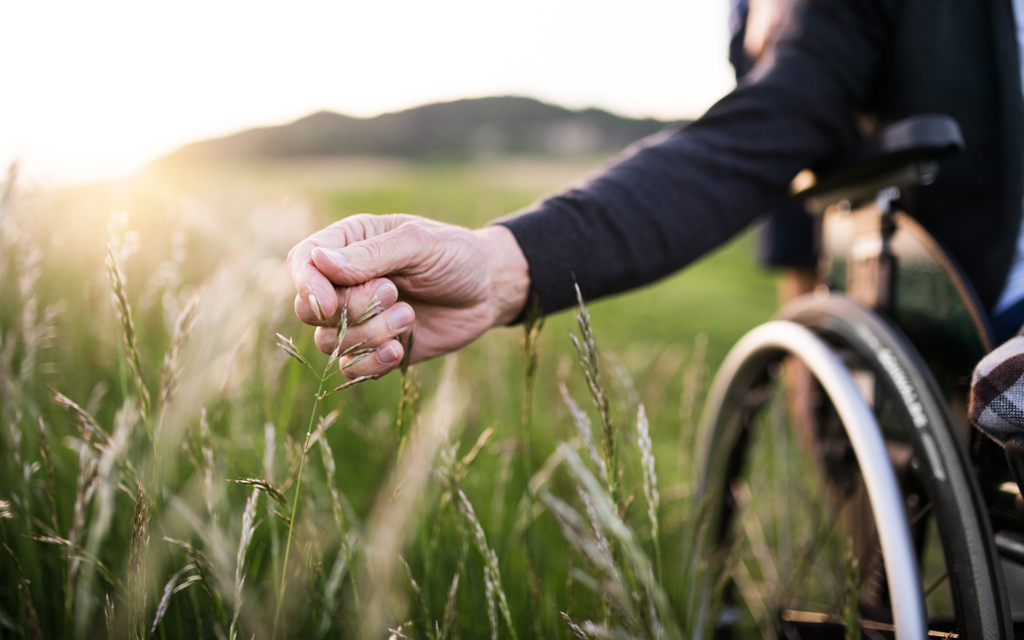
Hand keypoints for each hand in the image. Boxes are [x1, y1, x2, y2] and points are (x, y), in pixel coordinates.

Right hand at [287, 214, 529, 378]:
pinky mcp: (375, 348)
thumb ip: (371, 254)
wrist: (490, 291)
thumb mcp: (419, 244)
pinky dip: (371, 364)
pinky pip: (351, 368)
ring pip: (329, 342)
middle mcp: (346, 281)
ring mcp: (358, 318)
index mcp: (350, 244)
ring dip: (368, 334)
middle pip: (309, 308)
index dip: (307, 285)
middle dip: (349, 309)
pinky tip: (398, 350)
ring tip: (409, 316)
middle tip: (393, 293)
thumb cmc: (456, 255)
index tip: (330, 304)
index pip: (302, 261)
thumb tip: (319, 262)